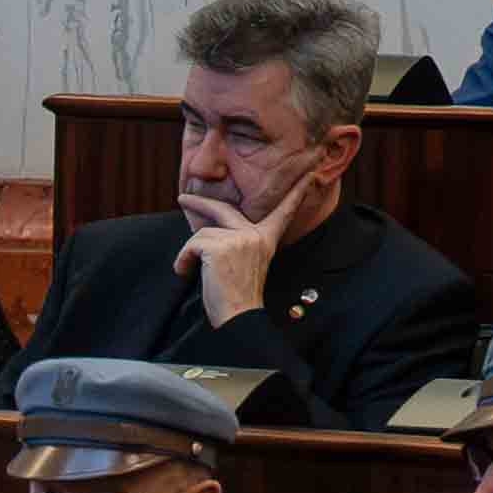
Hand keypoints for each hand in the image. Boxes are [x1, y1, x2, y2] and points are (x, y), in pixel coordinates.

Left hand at [176, 151, 339, 325]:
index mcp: (266, 239)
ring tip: (189, 270)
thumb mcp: (241, 262)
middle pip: (223, 209)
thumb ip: (232, 242)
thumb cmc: (236, 296)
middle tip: (183, 198)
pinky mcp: (220, 247)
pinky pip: (191, 245)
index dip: (296, 194)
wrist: (238, 316)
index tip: (310, 176)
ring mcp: (239, 239)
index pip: (283, 212)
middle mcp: (255, 235)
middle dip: (200, 203)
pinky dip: (183, 260)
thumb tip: (206, 227)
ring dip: (189, 254)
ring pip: (201, 234)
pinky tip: (186, 272)